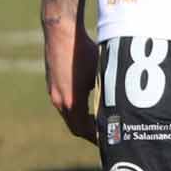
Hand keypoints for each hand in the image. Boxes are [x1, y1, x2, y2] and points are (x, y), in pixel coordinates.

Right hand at [45, 21, 100, 141]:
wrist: (61, 30)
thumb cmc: (83, 50)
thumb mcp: (100, 74)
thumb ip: (105, 94)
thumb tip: (118, 109)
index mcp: (72, 102)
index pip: (84, 130)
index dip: (97, 137)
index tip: (108, 140)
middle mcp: (59, 100)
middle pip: (74, 126)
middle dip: (90, 132)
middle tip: (105, 134)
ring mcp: (53, 92)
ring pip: (68, 114)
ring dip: (82, 119)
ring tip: (99, 120)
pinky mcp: (51, 83)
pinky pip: (64, 103)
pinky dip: (76, 108)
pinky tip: (88, 101)